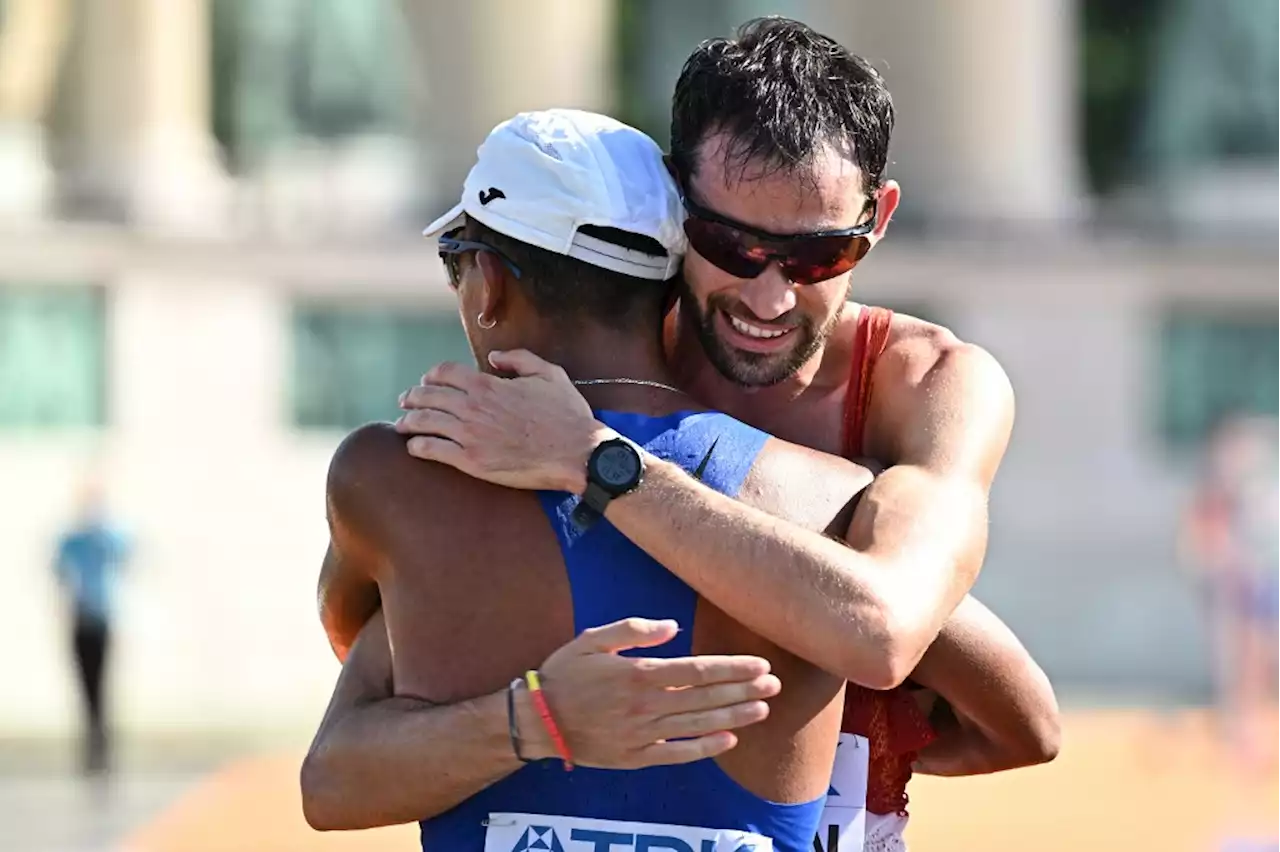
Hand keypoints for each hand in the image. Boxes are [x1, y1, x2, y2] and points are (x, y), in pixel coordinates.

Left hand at [395, 351, 609, 492]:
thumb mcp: (549, 374)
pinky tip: (414, 447)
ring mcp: (470, 435)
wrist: (576, 453)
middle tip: (405, 401)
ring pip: (424, 422)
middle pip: (428, 396)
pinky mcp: (471, 461)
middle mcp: (473, 407)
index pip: (444, 372)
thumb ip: (519, 359)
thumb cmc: (567, 414)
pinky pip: (433, 450)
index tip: (427, 382)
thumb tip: (494, 357)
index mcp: (488, 385)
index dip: (431, 376)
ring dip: (408, 421)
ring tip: (402, 424)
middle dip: (412, 397)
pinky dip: (418, 446)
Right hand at [517, 617, 779, 768]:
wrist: (536, 720)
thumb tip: (672, 627)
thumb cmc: (564, 673)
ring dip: (733, 717)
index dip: (731, 668)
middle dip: (742, 690)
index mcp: (638, 674)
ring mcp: (642, 734)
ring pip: (697, 725)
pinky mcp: (635, 756)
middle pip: (705, 698)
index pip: (697, 670)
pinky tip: (728, 742)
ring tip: (762, 709)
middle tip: (775, 685)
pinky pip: (676, 754)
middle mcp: (645, 706)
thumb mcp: (592, 639)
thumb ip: (633, 630)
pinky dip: (704, 749)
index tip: (759, 664)